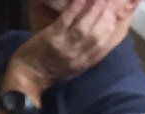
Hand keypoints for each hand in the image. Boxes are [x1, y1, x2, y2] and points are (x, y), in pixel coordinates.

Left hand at [4, 0, 120, 99]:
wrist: (28, 76)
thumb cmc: (49, 72)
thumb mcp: (72, 69)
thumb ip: (85, 56)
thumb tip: (97, 40)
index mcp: (84, 64)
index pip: (102, 47)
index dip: (111, 31)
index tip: (116, 17)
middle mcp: (77, 57)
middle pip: (96, 37)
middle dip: (105, 19)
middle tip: (110, 3)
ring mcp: (64, 47)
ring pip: (84, 28)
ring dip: (93, 11)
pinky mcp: (51, 38)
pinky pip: (66, 22)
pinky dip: (75, 9)